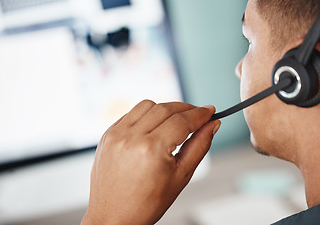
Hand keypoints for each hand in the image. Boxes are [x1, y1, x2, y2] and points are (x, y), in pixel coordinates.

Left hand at [81, 100, 220, 224]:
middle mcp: (131, 137)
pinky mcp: (108, 135)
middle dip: (186, 108)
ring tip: (176, 120)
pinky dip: (147, 114)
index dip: (200, 114)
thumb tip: (212, 125)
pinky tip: (155, 125)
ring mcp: (116, 134)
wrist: (113, 217)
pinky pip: (131, 113)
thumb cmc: (146, 203)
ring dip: (165, 108)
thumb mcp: (180, 176)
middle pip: (166, 108)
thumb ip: (199, 146)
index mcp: (151, 149)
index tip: (210, 111)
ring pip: (147, 105)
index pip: (182, 120)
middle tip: (198, 115)